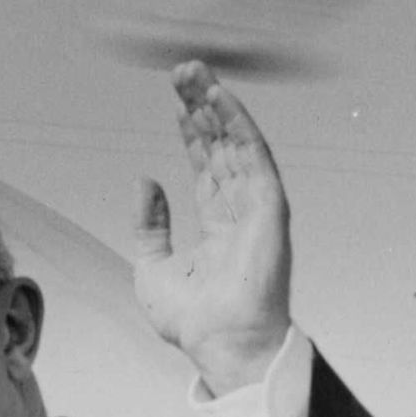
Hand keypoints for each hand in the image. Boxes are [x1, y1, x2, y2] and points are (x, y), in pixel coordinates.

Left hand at [132, 62, 293, 392]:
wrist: (219, 344)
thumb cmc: (193, 321)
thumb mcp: (152, 266)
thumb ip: (149, 224)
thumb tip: (146, 181)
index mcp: (219, 230)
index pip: (207, 170)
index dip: (193, 136)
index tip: (177, 105)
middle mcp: (241, 214)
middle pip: (222, 149)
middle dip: (202, 109)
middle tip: (183, 72)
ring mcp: (257, 209)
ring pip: (237, 144)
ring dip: (219, 105)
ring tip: (196, 72)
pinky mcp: (269, 207)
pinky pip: (253, 154)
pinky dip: (238, 122)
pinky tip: (219, 96)